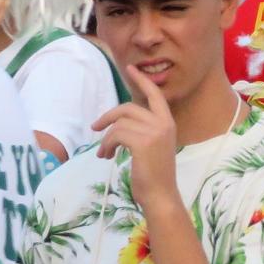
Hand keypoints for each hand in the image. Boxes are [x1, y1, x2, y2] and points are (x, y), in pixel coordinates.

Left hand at [93, 67, 180, 204]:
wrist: (160, 195)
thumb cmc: (154, 175)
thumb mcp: (152, 147)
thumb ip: (143, 130)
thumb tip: (118, 122)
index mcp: (168, 123)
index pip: (155, 95)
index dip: (141, 80)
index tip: (130, 68)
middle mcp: (163, 124)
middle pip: (128, 108)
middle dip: (108, 117)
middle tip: (95, 128)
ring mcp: (154, 132)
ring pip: (119, 124)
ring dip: (106, 138)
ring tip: (104, 153)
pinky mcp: (142, 142)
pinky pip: (116, 135)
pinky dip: (107, 145)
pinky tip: (107, 156)